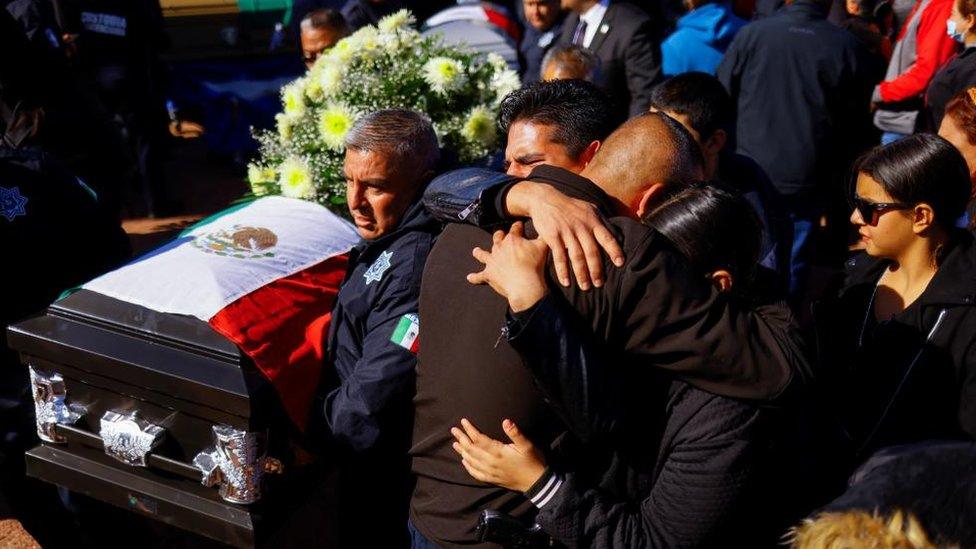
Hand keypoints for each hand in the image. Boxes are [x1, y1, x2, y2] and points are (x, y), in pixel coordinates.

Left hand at [451, 418, 546, 492]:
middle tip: (453, 430)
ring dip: (462, 451)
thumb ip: (515, 433)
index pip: (479, 439)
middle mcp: (491, 462)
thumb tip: (506, 421)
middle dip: (462, 438)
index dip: (470, 429)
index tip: (463, 421)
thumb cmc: (532, 461)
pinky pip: (475, 473)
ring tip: (455, 444)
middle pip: (471, 449)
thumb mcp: (527, 445)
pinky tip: (464, 461)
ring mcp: (490, 472)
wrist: (536, 482)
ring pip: (471, 461)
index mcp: (498, 452)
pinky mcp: (492, 479)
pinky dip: (468, 467)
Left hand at [467, 222, 548, 311]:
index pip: (515, 229)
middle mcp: (499, 248)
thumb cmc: (535, 266)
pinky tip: (469, 277)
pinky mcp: (488, 274)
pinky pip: (479, 276)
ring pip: (483, 254)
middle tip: (500, 234)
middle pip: (497, 238)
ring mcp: (492, 261)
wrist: (525, 285)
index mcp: (512, 239)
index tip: (519, 225)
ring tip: (476, 251)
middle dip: (499, 235)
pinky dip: (474, 277)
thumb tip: (548, 230)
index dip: (518, 226)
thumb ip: (544, 237)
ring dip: (479, 253)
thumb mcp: (543, 247)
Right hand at [505, 182, 623, 289]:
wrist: (545, 199)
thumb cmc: (569, 206)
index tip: (620, 263)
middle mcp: (581, 227)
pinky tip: (566, 282)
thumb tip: (615, 234)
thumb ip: (600, 221)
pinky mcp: (553, 237)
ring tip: (585, 287)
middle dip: (596, 270)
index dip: (614, 251)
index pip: (607, 237)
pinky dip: (563, 271)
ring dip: (581, 274)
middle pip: (591, 252)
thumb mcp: (588, 208)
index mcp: (592, 221)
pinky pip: (559, 257)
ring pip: (576, 257)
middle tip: (599, 284)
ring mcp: (567, 232)